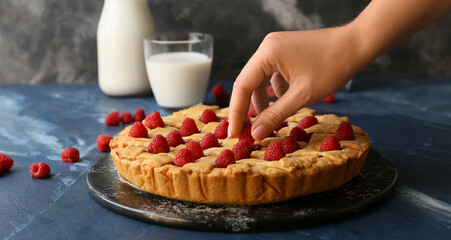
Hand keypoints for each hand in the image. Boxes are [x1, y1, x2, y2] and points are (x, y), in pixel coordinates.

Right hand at [228, 26, 362, 140]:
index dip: (236, 112)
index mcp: (267, 53)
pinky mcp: (284, 51)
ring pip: (260, 79)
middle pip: (248, 82)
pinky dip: (275, 91)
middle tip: (247, 132)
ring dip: (263, 101)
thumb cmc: (332, 67)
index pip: (241, 86)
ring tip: (269, 121)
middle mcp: (267, 47)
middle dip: (248, 108)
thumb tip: (255, 134)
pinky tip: (286, 101)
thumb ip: (276, 116)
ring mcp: (275, 47)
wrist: (356, 44)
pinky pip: (271, 74)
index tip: (233, 134)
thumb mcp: (302, 96)